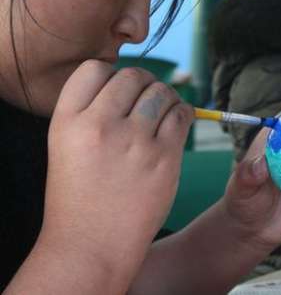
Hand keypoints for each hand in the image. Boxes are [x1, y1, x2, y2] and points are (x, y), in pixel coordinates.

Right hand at [39, 60, 192, 283]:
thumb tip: (133, 81)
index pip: (94, 68)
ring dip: (166, 96)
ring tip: (161, 113)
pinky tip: (175, 123)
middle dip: (143, 83)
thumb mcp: (66, 145)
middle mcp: (100, 126)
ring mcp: (134, 141)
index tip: (117, 93)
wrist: (92, 244)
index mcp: (68, 121)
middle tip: (145, 102)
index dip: (110, 76)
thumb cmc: (80, 194)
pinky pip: (183, 114)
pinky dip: (183, 112)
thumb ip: (92, 111)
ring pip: (162, 92)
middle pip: (133, 76)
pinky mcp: (164, 157)